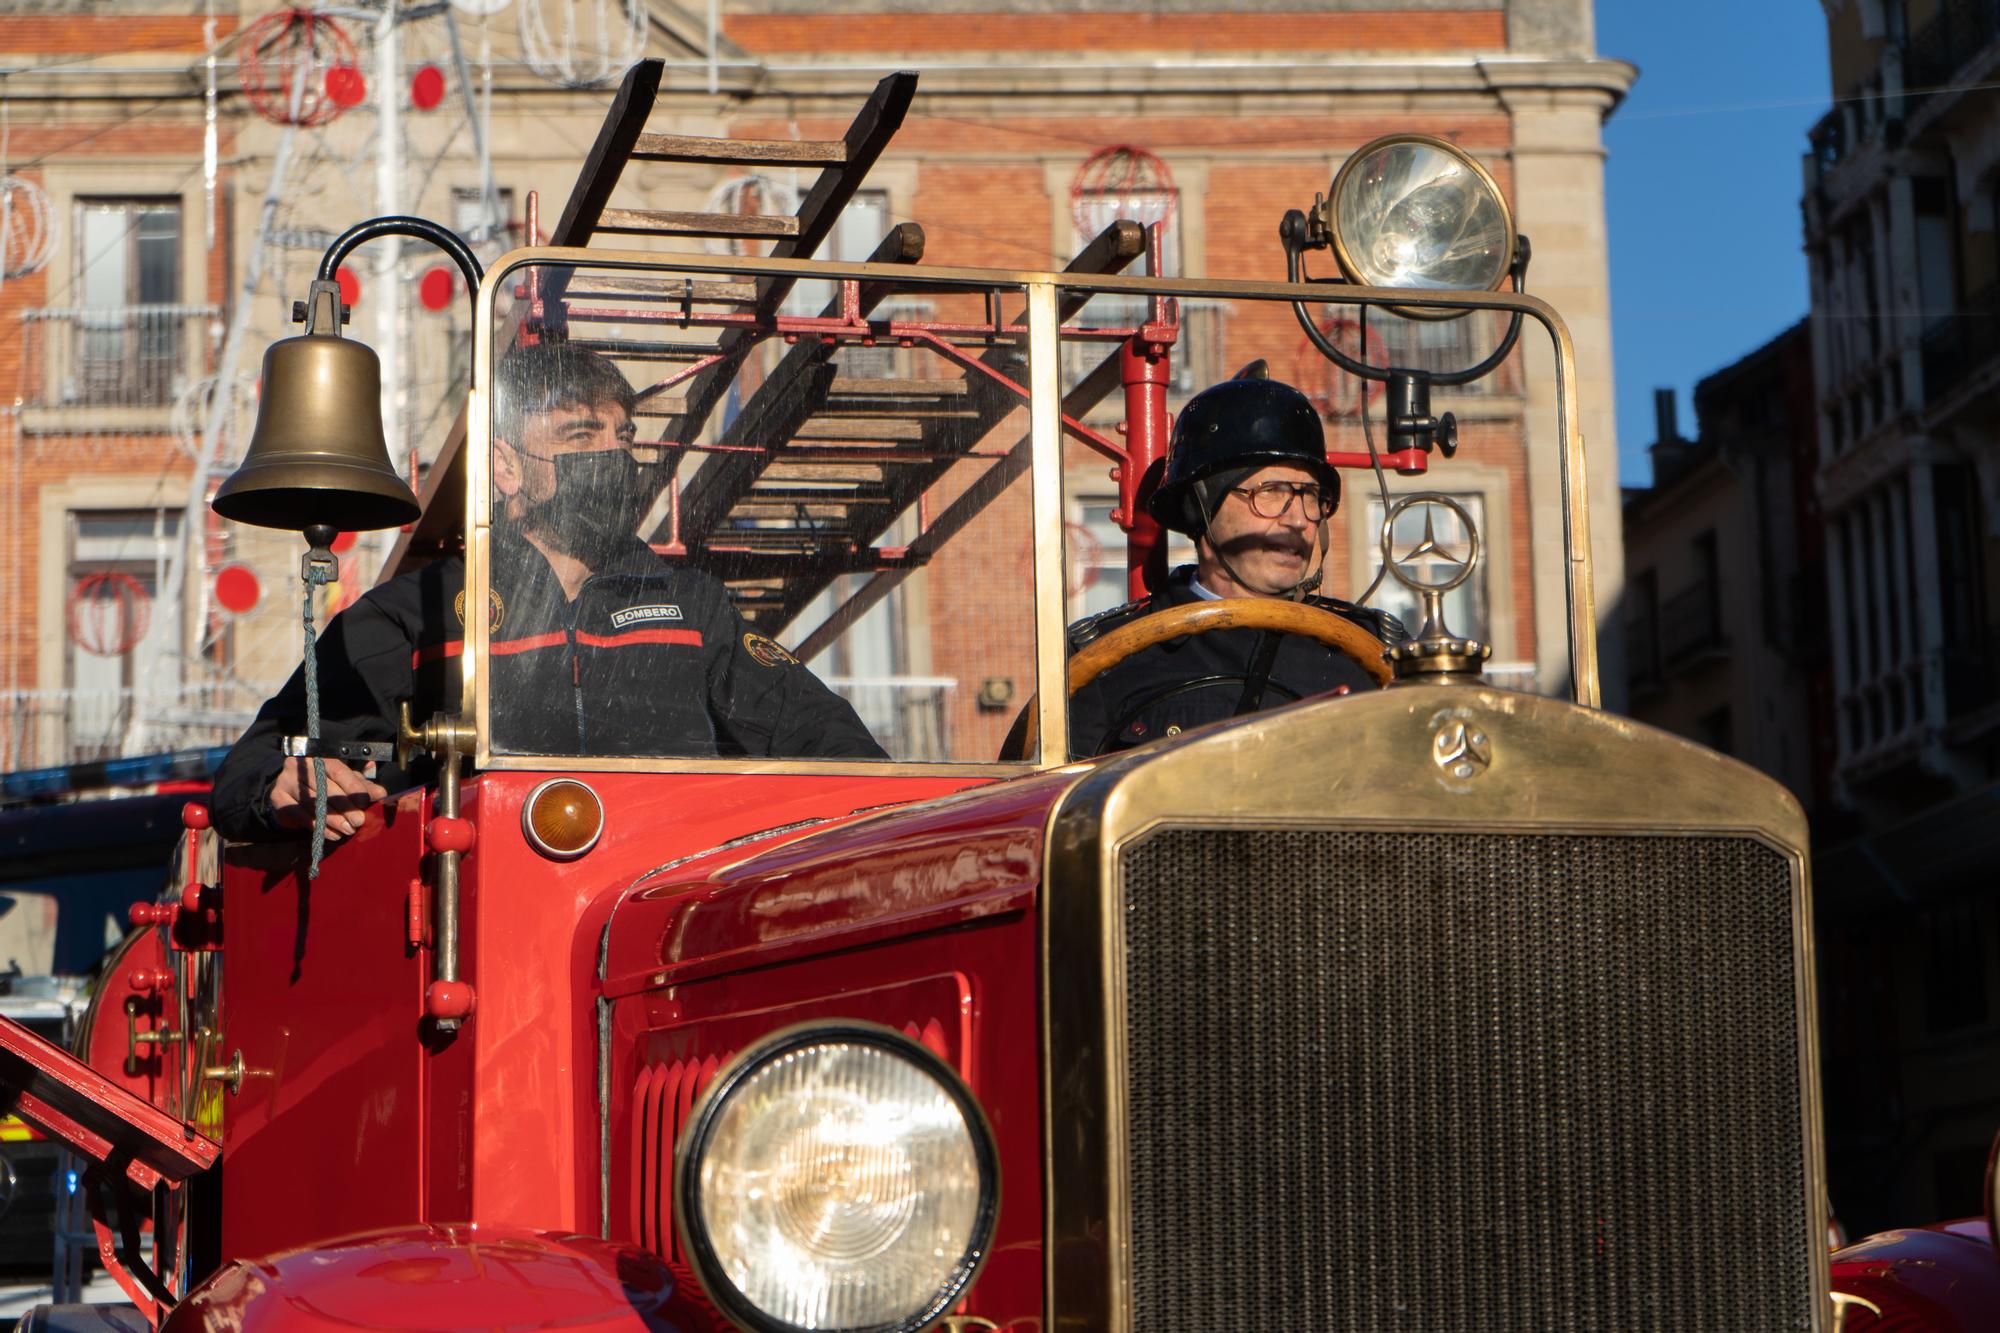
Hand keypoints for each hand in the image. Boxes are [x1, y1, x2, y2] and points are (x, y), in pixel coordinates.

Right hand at [268, 757, 387, 840]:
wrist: (291, 791)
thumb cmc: (324, 784)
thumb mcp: (345, 781)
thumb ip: (362, 785)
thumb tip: (381, 793)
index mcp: (320, 757)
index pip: (338, 770)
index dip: (353, 786)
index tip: (366, 801)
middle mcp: (300, 766)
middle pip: (324, 787)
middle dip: (344, 806)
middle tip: (358, 821)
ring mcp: (286, 781)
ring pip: (312, 803)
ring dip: (332, 819)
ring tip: (348, 830)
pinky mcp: (278, 798)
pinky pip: (299, 815)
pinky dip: (318, 827)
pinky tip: (332, 834)